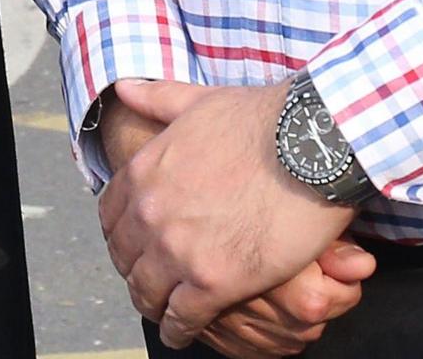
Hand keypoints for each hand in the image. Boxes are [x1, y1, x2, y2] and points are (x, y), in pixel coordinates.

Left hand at [101, 79, 358, 347]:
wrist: (311, 143)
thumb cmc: (264, 120)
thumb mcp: (199, 101)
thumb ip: (157, 99)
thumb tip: (125, 88)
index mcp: (144, 172)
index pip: (110, 218)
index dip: (121, 237)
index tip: (134, 247)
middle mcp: (151, 213)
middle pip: (126, 259)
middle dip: (135, 273)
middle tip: (148, 286)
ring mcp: (179, 249)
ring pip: (148, 292)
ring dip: (154, 306)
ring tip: (163, 316)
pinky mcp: (215, 281)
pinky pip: (184, 317)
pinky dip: (180, 329)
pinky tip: (182, 334)